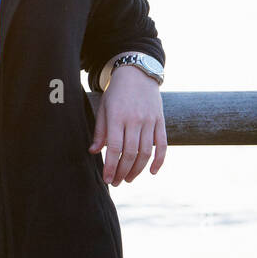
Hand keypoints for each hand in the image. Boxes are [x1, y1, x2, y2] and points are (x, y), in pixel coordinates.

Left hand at [89, 66, 166, 184]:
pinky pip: (163, 145)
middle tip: (117, 182)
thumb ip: (100, 131)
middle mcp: (135, 120)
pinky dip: (159, 160)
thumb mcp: (103, 109)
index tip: (107, 179)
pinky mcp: (161, 122)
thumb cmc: (116, 94)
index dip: (110, 166)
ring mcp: (150, 121)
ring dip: (137, 169)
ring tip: (128, 179)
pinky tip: (152, 172)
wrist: (138, 75)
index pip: (113, 148)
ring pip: (146, 152)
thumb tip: (93, 152)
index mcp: (117, 117)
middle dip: (122, 171)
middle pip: (130, 153)